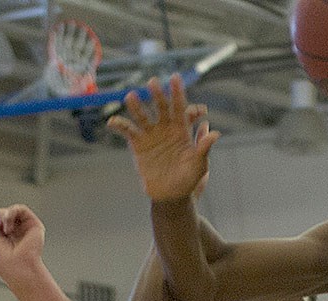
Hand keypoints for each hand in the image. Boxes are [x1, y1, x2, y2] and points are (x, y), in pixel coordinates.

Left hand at [0, 204, 46, 289]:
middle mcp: (18, 233)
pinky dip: (12, 213)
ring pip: (14, 210)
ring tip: (6, 228)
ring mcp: (26, 229)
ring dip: (5, 216)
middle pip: (6, 214)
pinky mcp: (34, 225)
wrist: (19, 269)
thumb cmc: (5, 262)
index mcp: (7, 238)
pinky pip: (22, 209)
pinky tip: (10, 227)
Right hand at [108, 74, 219, 202]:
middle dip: (157, 95)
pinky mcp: (138, 145)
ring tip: (131, 96)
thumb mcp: (199, 164)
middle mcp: (165, 128)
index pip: (180, 108)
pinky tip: (112, 122)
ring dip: (136, 106)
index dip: (178, 93)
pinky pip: (128, 131)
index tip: (175, 78)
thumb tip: (214, 132)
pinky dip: (120, 125)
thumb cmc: (189, 179)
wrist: (171, 195)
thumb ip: (203, 148)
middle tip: (153, 82)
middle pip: (160, 108)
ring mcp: (151, 135)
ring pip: (143, 116)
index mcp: (182, 130)